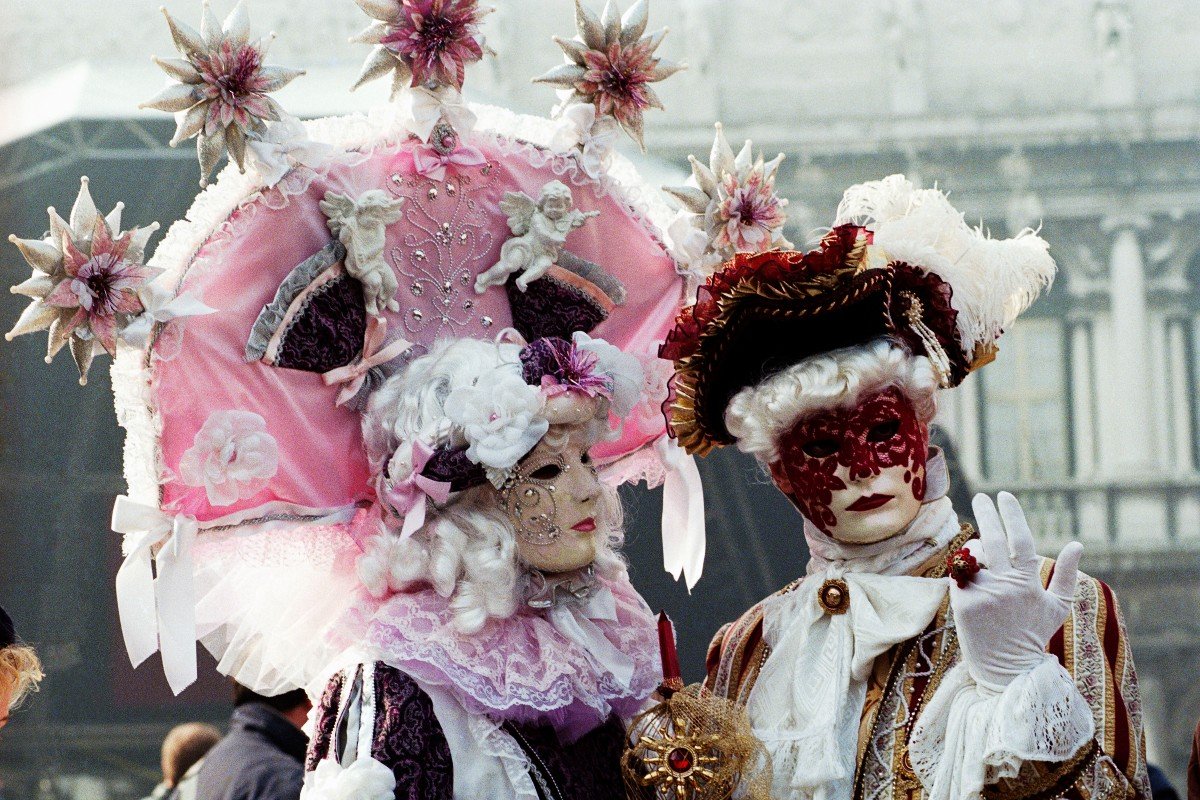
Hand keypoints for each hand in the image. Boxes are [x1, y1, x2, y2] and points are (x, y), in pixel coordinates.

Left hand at [951, 492, 1081, 690]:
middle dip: (986, 514)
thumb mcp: (1057, 607)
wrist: (1006, 667)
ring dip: (976, 548)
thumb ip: (1065, 574)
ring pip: (973, 556)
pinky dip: (966, 568)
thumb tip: (1077, 545)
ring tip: (983, 552)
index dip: (1012, 515)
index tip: (1004, 496)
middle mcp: (1002, 586)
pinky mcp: (960, 602)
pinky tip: (972, 571)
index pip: (1019, 540)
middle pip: (991, 539)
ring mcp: (979, 594)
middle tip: (981, 497)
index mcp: (1027, 584)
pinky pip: (960, 574)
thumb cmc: (1034, 633)